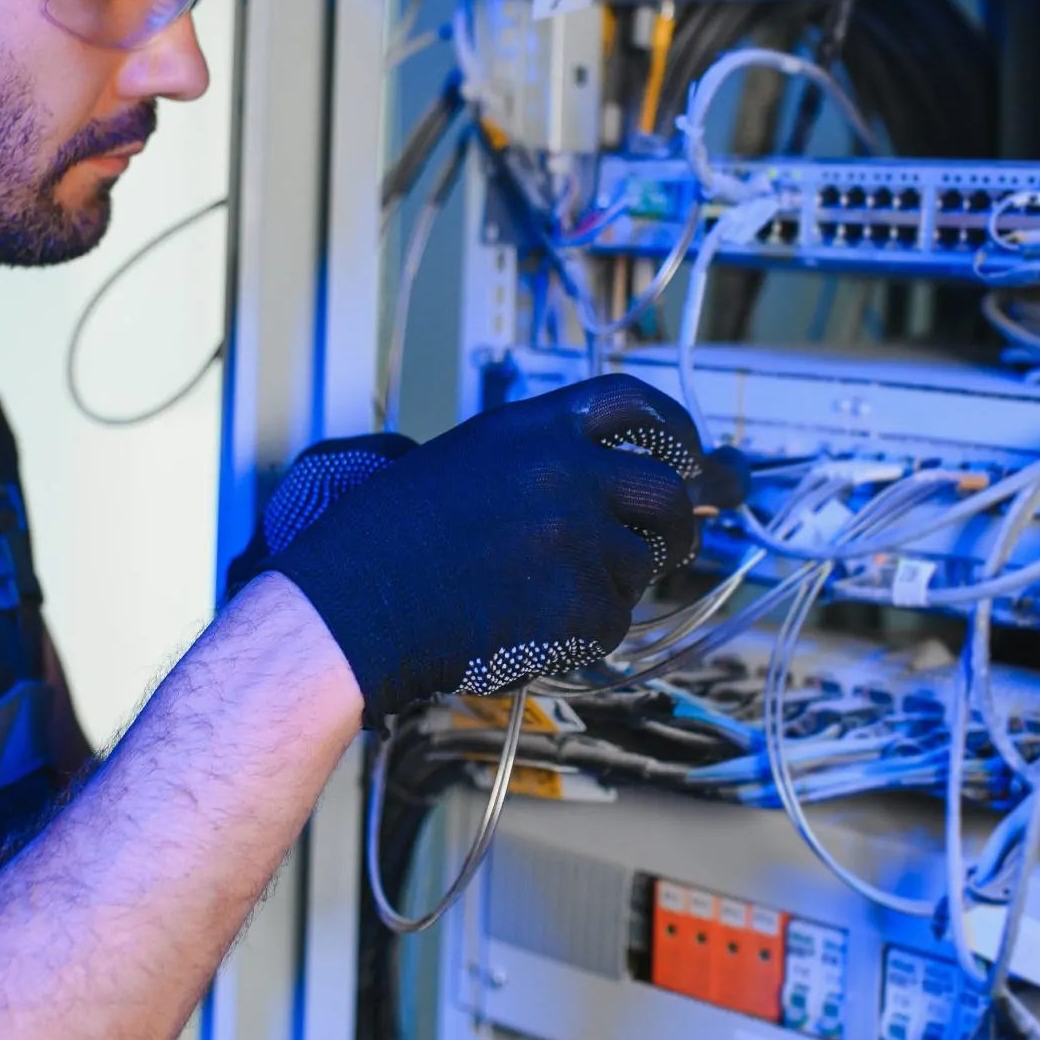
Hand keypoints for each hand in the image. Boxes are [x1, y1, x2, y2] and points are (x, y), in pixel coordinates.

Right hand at [248, 374, 700, 721]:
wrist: (348, 609)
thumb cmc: (382, 545)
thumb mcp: (460, 465)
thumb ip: (537, 463)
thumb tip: (612, 484)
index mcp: (531, 429)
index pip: (634, 404)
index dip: (674, 429)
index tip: (690, 453)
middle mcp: (565, 473)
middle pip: (667, 491)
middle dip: (677, 525)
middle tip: (664, 547)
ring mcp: (577, 539)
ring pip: (639, 566)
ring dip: (608, 585)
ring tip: (535, 595)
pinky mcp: (580, 603)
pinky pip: (610, 623)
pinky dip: (579, 634)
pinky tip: (521, 628)